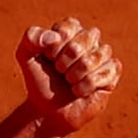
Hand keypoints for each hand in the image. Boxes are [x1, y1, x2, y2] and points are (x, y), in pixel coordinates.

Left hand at [19, 16, 120, 135]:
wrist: (48, 109)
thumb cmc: (40, 81)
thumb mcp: (25, 56)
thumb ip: (31, 37)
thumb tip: (54, 37)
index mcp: (71, 30)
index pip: (68, 27)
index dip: (55, 47)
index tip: (49, 58)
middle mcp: (89, 39)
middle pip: (82, 42)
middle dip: (64, 62)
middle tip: (59, 71)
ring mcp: (102, 55)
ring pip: (93, 59)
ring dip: (74, 76)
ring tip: (69, 81)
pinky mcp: (112, 72)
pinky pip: (106, 72)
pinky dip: (86, 86)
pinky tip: (79, 90)